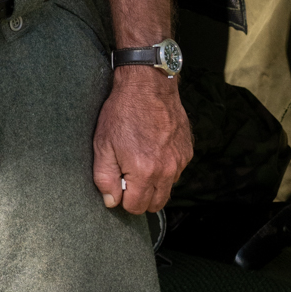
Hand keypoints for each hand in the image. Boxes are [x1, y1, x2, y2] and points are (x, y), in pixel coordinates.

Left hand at [92, 67, 192, 213]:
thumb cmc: (122, 111)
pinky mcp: (187, 151)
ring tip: (140, 160)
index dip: (123, 199)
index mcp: (144, 171)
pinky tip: (153, 149)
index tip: (118, 184)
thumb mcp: (103, 144)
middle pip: (155, 204)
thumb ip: (105, 178)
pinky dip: (165, 168)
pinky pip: (176, 171)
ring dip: (154, 183)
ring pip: (167, 189)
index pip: (136, 207)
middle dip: (140, 197)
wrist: (148, 84)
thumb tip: (111, 201)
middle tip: (128, 177)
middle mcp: (166, 170)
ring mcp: (180, 161)